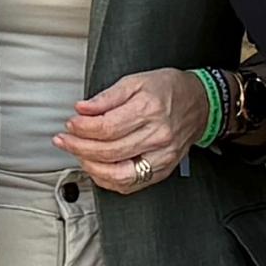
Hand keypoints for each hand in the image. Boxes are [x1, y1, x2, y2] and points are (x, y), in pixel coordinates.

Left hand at [61, 68, 207, 194]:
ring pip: (118, 174)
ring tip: (77, 155)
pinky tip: (96, 168)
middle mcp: (157, 136)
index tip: (70, 124)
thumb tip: (82, 109)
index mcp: (149, 110)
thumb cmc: (169, 90)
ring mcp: (161, 157)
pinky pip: (130, 184)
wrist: (201, 104)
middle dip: (79, 147)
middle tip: (64, 140)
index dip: (82, 129)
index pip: (106, 127)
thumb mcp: (136, 81)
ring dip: (91, 167)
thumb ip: (107, 97)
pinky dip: (108, 180)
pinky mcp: (162, 170)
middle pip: (109, 151)